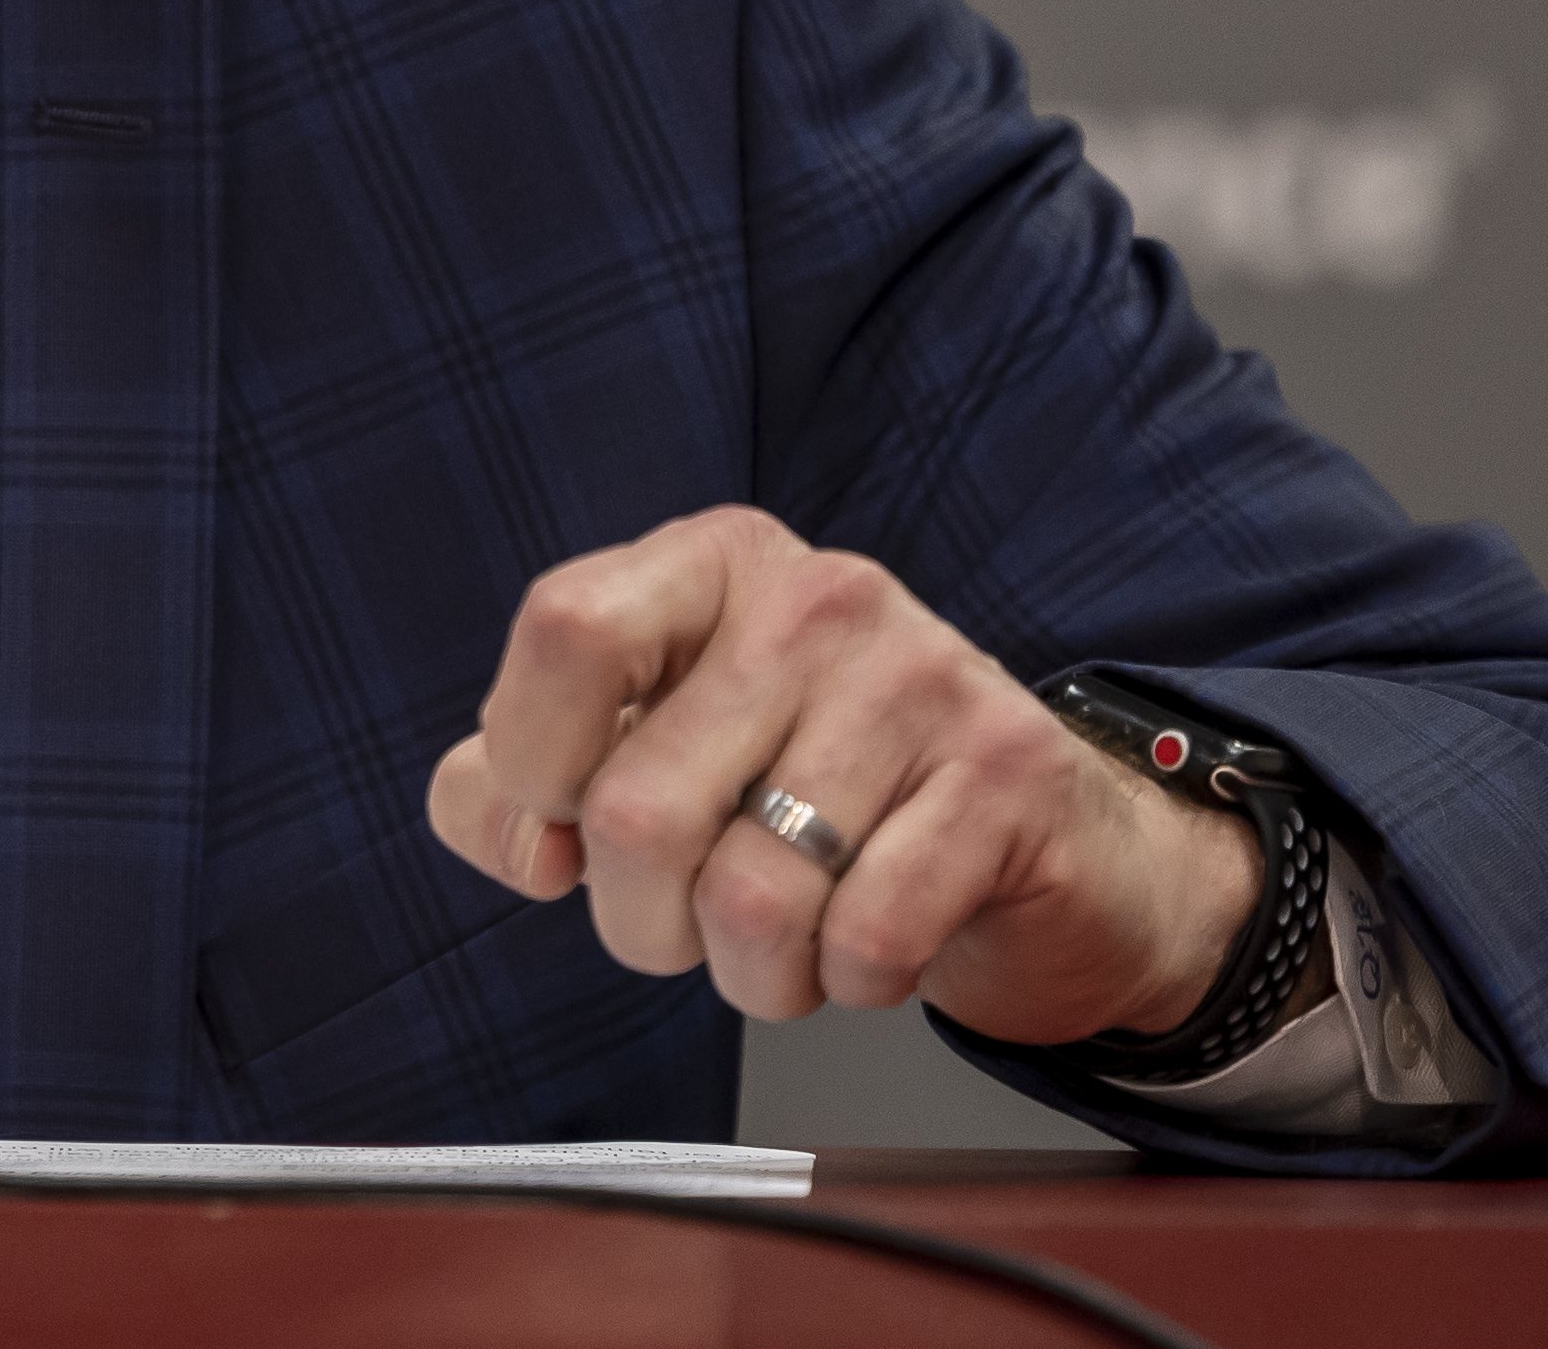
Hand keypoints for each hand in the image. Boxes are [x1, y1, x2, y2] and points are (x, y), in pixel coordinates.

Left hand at [424, 508, 1259, 1043]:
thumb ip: (511, 786)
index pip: (564, 632)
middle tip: (687, 919)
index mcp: (706, 565)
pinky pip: (868, 938)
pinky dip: (851, 982)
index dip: (532, 764)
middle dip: (641, 920)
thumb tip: (517, 835)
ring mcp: (919, 675)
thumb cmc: (810, 792)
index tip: (566, 821)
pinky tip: (873, 938)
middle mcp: (814, 596)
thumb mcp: (643, 755)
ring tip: (789, 936)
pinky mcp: (1006, 772)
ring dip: (752, 969)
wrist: (1036, 838)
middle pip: (637, 808)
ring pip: (751, 896)